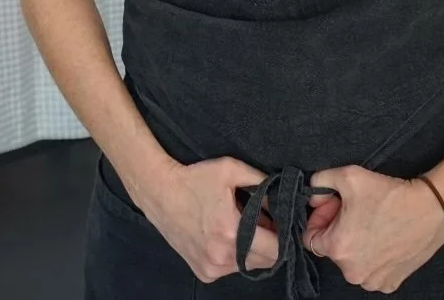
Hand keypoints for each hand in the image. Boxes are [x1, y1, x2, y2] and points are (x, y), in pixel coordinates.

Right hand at [127, 156, 280, 282]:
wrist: (159, 191)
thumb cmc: (194, 179)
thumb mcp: (231, 169)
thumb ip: (262, 183)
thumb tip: (282, 199)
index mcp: (232, 232)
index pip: (277, 248)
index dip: (284, 234)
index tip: (280, 221)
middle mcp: (222, 256)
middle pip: (267, 260)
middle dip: (270, 242)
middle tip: (260, 221)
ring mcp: (212, 268)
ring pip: (250, 266)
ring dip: (253, 250)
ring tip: (239, 227)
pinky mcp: (204, 273)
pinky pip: (232, 269)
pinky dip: (235, 257)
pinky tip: (224, 238)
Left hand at [303, 166, 443, 292]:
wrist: (432, 209)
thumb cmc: (391, 194)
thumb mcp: (348, 176)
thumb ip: (320, 181)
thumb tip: (313, 194)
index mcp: (337, 249)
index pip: (310, 238)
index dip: (320, 218)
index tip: (335, 206)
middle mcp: (352, 272)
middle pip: (332, 249)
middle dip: (338, 228)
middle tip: (356, 210)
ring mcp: (373, 281)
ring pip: (351, 261)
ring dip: (355, 243)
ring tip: (372, 222)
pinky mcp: (391, 283)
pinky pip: (371, 271)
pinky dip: (373, 257)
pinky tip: (384, 238)